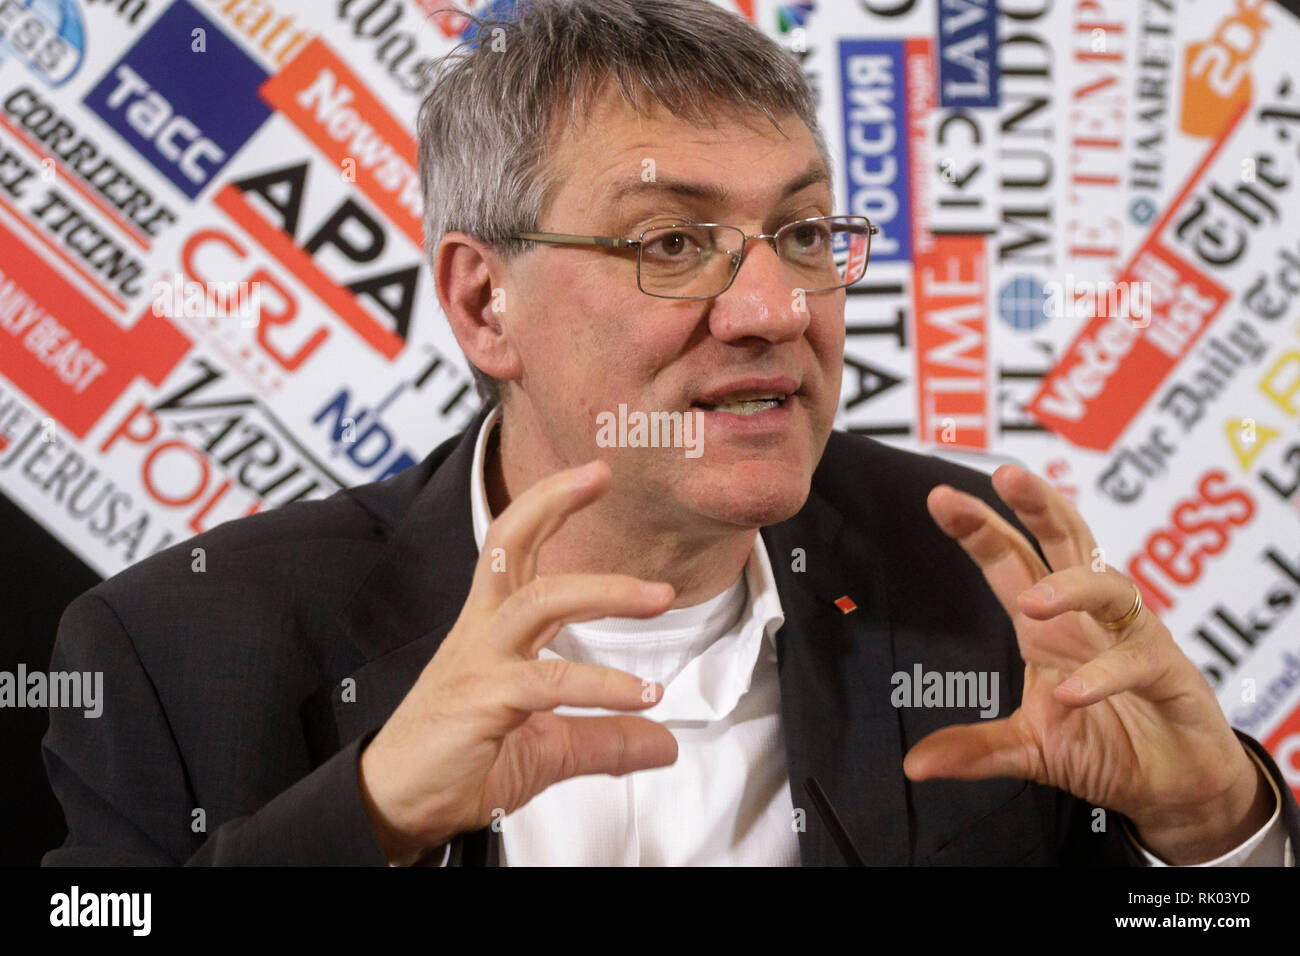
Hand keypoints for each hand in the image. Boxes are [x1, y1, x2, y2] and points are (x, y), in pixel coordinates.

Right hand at [358, 460, 677, 864]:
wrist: (397, 806)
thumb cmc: (458, 763)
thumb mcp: (549, 748)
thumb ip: (606, 738)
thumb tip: (664, 742)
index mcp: (493, 627)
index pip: (518, 549)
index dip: (549, 505)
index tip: (592, 473)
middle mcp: (483, 632)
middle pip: (510, 545)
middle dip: (553, 502)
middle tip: (601, 474)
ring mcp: (479, 662)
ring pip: (538, 601)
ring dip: (605, 592)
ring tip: (660, 596)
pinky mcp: (481, 701)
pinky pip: (548, 680)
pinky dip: (601, 684)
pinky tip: (643, 696)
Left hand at [904, 464, 1271, 863]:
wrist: (1176, 786)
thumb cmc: (1106, 744)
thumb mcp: (1030, 749)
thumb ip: (976, 749)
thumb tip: (912, 767)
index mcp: (1048, 623)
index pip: (1009, 561)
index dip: (979, 528)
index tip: (938, 498)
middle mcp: (1090, 618)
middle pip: (1067, 542)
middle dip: (1037, 506)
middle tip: (1006, 477)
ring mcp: (1133, 639)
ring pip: (1109, 587)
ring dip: (1072, 588)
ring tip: (1031, 605)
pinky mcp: (1170, 676)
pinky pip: (1139, 662)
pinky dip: (1104, 675)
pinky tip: (1071, 692)